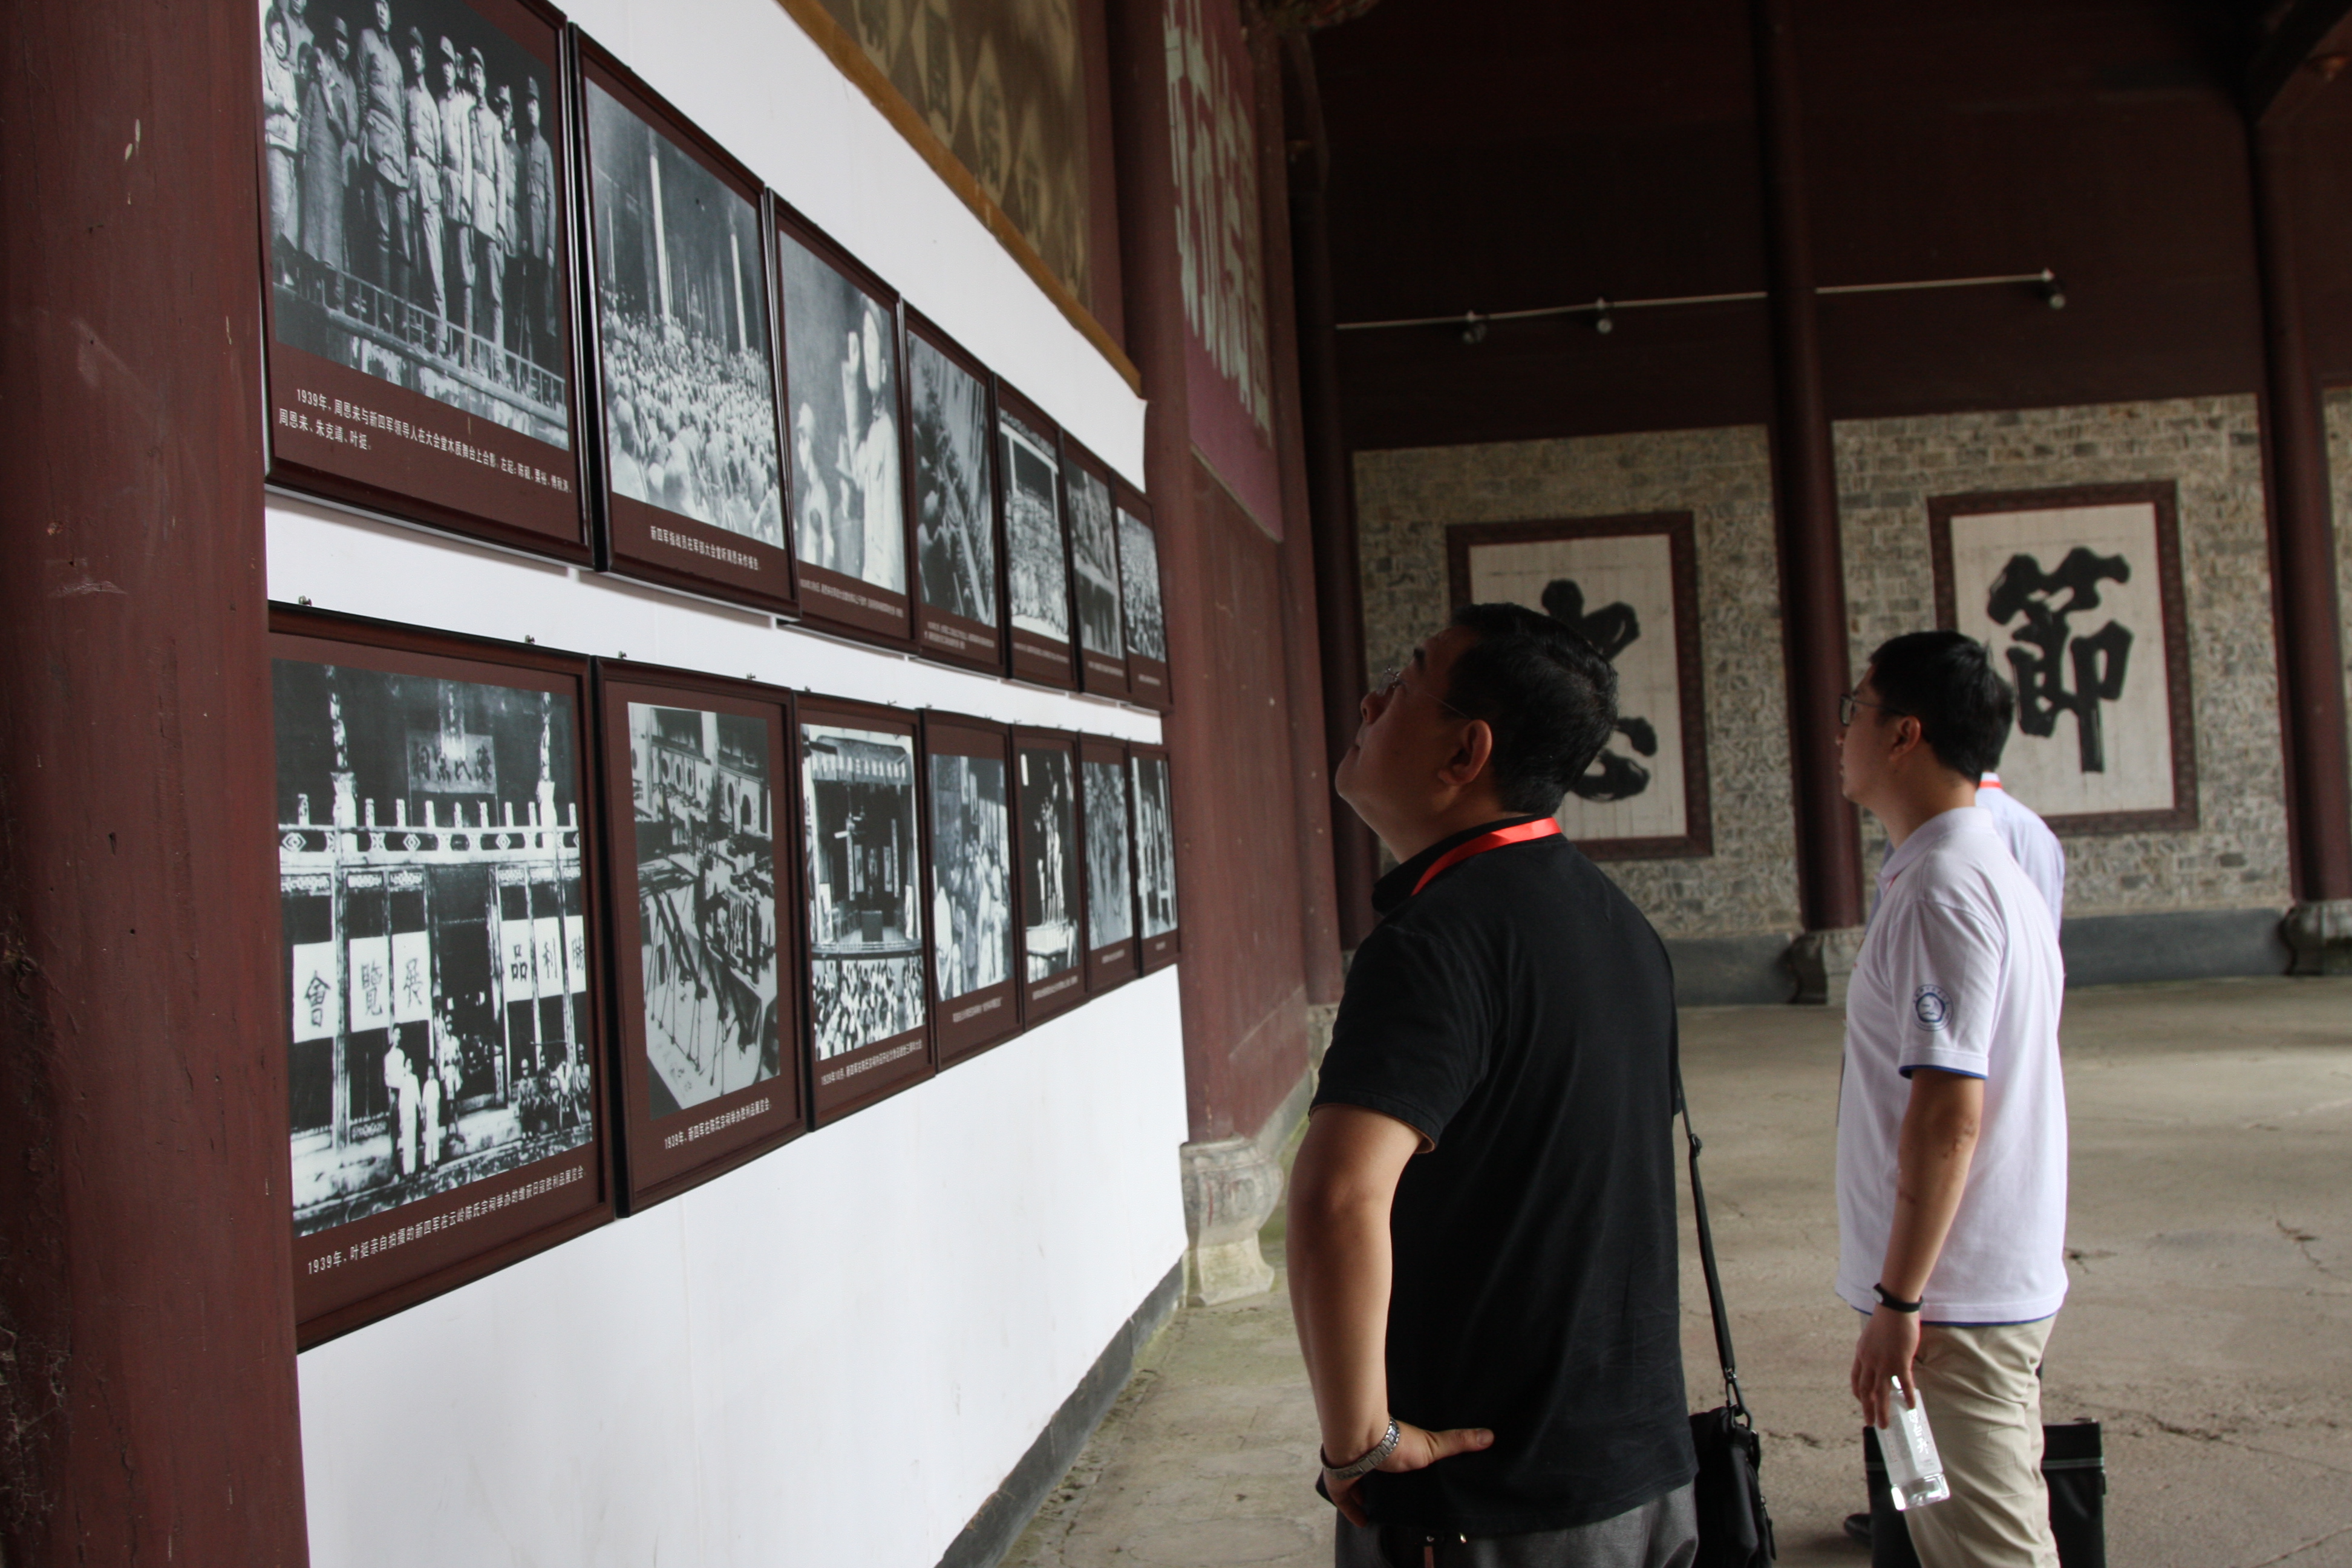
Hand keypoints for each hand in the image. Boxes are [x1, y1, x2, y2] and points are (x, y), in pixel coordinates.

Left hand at [1324, 1420, 1494, 1526]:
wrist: (1360, 1444)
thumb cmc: (1396, 1443)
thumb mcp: (1432, 1446)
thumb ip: (1457, 1442)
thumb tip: (1490, 1435)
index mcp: (1392, 1449)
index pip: (1396, 1459)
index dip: (1401, 1467)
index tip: (1410, 1476)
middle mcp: (1370, 1459)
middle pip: (1377, 1473)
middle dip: (1384, 1482)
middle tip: (1397, 1496)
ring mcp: (1353, 1470)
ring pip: (1359, 1484)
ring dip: (1367, 1492)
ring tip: (1382, 1506)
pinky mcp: (1341, 1484)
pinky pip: (1345, 1499)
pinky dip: (1353, 1510)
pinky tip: (1363, 1521)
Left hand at [1851, 1307, 1921, 1429]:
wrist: (1894, 1308)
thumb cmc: (1886, 1319)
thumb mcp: (1872, 1336)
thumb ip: (1874, 1350)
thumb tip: (1881, 1359)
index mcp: (1861, 1354)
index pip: (1856, 1379)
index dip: (1858, 1393)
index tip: (1861, 1401)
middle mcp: (1869, 1361)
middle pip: (1866, 1391)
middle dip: (1868, 1409)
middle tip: (1871, 1423)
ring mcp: (1884, 1363)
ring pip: (1881, 1394)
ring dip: (1883, 1411)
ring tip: (1884, 1425)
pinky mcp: (1900, 1362)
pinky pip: (1904, 1384)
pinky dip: (1908, 1396)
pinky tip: (1912, 1406)